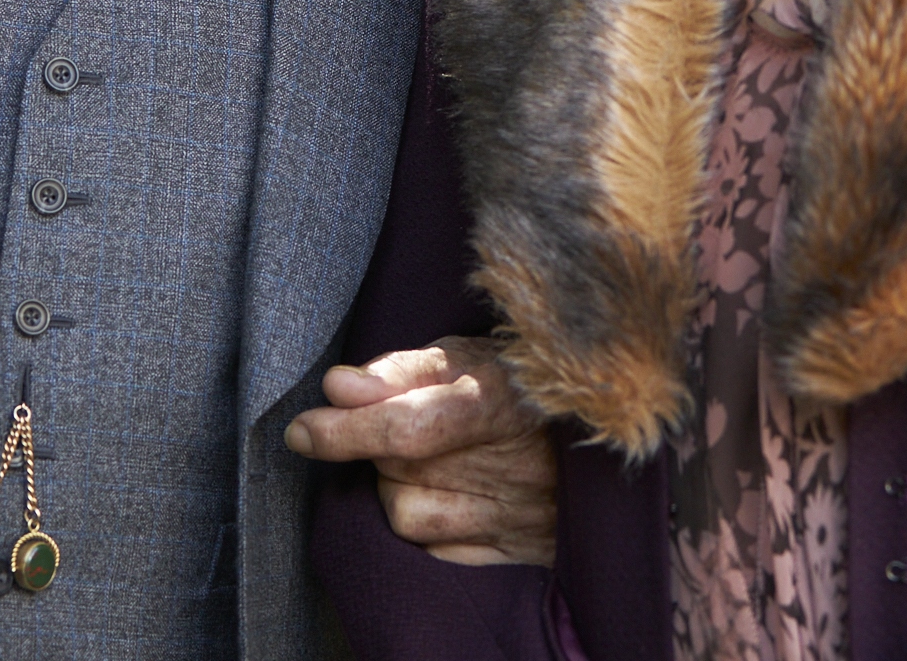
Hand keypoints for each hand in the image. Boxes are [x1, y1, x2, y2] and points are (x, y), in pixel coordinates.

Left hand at [284, 336, 557, 566]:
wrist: (604, 423)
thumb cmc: (520, 380)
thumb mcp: (468, 354)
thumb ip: (400, 370)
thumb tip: (336, 388)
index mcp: (502, 400)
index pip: (408, 426)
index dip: (347, 431)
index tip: (302, 429)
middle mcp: (516, 465)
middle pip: (399, 471)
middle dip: (378, 448)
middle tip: (405, 422)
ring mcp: (520, 516)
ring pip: (408, 516)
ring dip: (396, 488)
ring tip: (428, 459)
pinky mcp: (521, 552)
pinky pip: (437, 551)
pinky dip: (424, 525)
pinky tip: (448, 494)